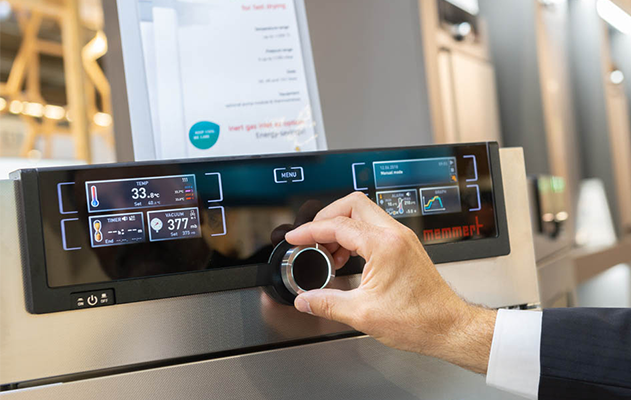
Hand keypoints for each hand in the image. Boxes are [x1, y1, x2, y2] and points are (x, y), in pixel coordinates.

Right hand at [285, 192, 496, 373]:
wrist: (448, 327)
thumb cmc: (419, 320)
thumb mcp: (362, 314)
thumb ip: (326, 303)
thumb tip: (305, 299)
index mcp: (383, 245)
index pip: (337, 225)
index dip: (310, 231)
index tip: (296, 238)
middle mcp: (395, 234)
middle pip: (352, 204)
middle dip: (326, 217)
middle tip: (312, 237)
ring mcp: (402, 238)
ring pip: (364, 213)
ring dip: (341, 227)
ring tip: (328, 253)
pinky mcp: (405, 246)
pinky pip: (374, 227)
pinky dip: (355, 236)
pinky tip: (347, 258)